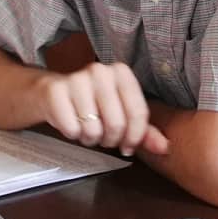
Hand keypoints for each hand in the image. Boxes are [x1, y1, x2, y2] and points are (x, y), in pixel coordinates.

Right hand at [32, 61, 169, 157]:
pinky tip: (71, 123)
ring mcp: (77, 79)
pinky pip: (72, 129)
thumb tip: (165, 147)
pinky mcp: (56, 91)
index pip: (138, 114)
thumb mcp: (121, 113)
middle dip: (110, 140)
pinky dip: (72, 134)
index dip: (135, 137)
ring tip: (86, 129)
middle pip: (117, 124)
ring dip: (90, 138)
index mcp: (121, 72)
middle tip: (104, 137)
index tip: (127, 145)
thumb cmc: (92, 104)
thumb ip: (145, 131)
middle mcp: (100, 71)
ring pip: (93, 130)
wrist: (52, 93)